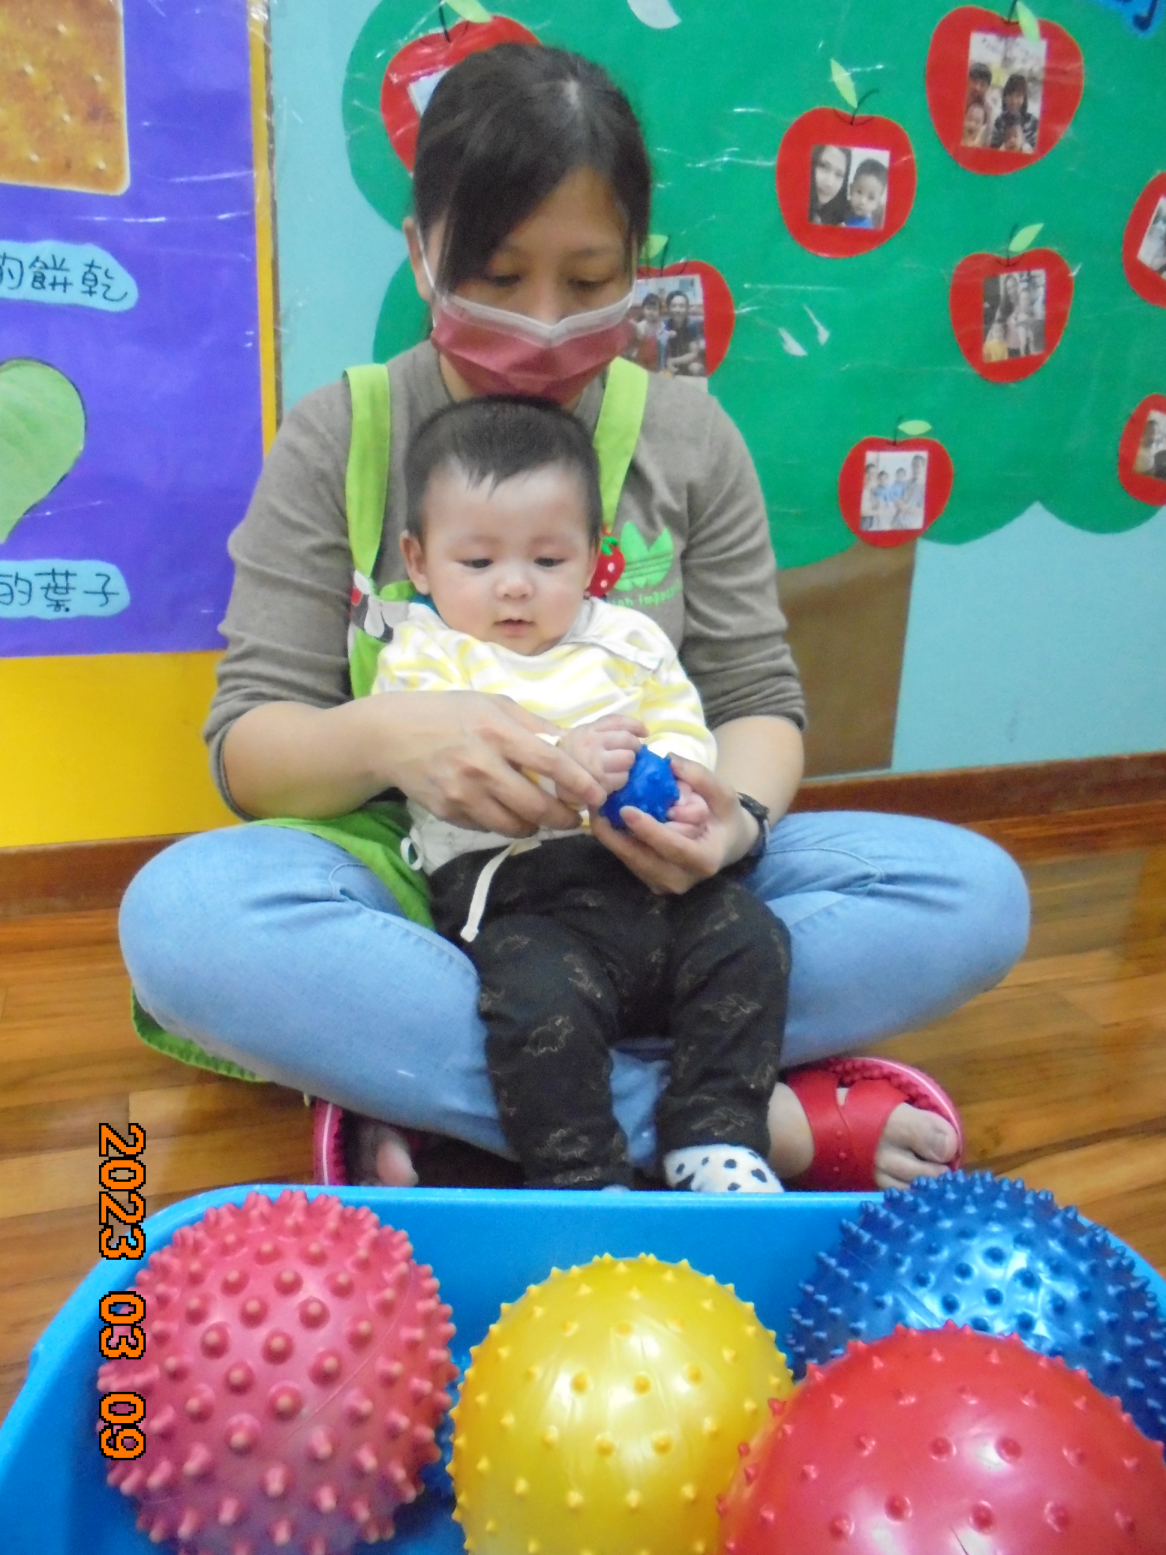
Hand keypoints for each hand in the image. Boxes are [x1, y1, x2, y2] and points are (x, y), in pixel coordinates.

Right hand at [378, 691, 627, 834]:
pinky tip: (507, 812)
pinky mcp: (449, 812)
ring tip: (542, 818)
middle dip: (563, 818)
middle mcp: (481, 765)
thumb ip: (532, 726)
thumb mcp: (492, 705)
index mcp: (497, 731)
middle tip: (574, 818)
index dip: (579, 783)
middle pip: (536, 805)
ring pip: (514, 825)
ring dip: (535, 826)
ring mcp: (463, 792)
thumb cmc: (449, 714)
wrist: (390, 735)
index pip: (550, 763)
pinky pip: (488, 828)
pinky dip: (504, 824)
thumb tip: (571, 744)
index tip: (597, 796)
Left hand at [590, 756, 759, 894]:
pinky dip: (616, 840)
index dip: (649, 830)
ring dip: (612, 836)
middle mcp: (682, 879)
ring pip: (631, 860)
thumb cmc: (725, 818)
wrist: (727, 844)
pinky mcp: (650, 881)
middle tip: (597, 806)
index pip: (674, 847)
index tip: (626, 810)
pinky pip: (629, 860)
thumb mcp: (724, 794)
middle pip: (643, 858)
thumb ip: (700, 777)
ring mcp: (664, 884)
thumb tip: (668, 760)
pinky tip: (606, 819)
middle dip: (617, 835)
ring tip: (597, 809)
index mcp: (705, 860)